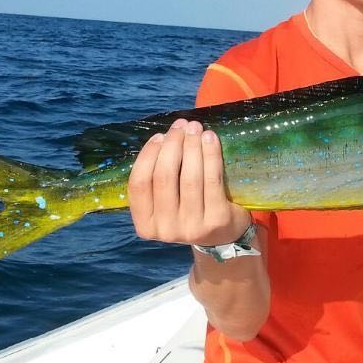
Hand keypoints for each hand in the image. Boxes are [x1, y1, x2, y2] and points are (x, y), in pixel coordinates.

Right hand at [127, 118, 251, 246]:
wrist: (224, 235)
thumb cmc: (190, 209)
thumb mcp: (167, 202)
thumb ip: (159, 179)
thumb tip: (165, 137)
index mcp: (146, 226)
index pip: (139, 185)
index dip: (147, 156)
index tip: (159, 136)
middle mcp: (166, 230)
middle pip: (164, 177)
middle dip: (172, 145)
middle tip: (181, 126)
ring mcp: (192, 228)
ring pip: (189, 177)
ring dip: (192, 146)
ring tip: (195, 128)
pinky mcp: (217, 220)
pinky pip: (211, 180)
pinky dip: (210, 154)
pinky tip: (210, 139)